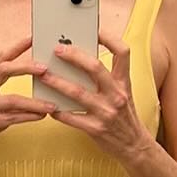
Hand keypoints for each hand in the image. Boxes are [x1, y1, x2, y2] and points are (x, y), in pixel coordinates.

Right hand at [0, 34, 57, 163]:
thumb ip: (10, 97)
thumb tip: (37, 92)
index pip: (1, 59)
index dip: (16, 47)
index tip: (32, 37)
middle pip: (3, 70)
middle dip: (26, 67)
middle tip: (45, 68)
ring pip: (11, 100)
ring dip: (34, 102)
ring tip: (51, 104)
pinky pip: (9, 118)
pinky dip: (27, 117)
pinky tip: (40, 117)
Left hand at [37, 28, 150, 163]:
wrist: (134, 146)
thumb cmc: (124, 117)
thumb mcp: (123, 93)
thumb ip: (107, 79)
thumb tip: (81, 61)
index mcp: (123, 82)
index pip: (123, 52)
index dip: (109, 38)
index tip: (94, 30)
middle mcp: (116, 95)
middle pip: (95, 67)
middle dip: (73, 56)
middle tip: (56, 49)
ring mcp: (106, 112)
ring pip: (78, 93)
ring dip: (57, 82)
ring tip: (43, 75)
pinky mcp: (95, 129)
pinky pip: (72, 118)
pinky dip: (58, 111)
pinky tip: (48, 106)